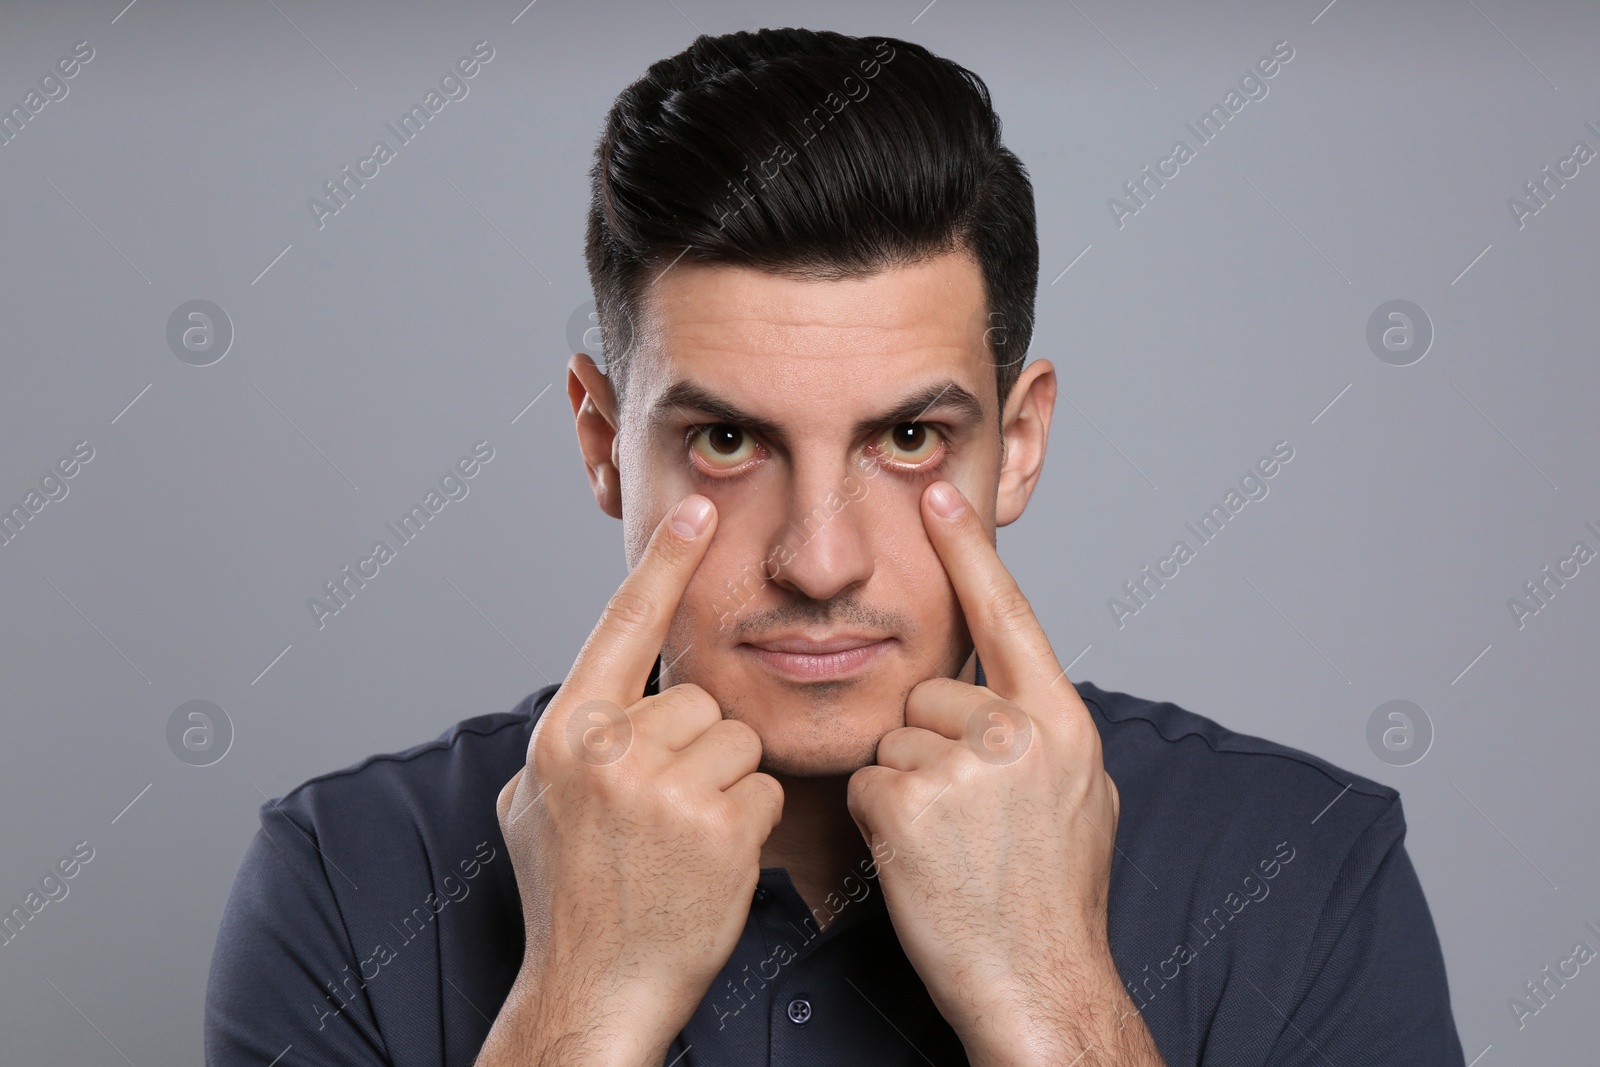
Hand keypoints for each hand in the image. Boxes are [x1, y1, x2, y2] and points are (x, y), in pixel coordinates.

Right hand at [476, 495, 784, 1066]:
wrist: (595, 990)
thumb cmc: (570, 897)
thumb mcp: (535, 804)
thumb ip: (574, 738)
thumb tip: (605, 694)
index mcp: (564, 733)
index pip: (621, 626)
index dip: (663, 563)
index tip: (695, 508)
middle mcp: (610, 750)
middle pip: (697, 700)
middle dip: (693, 749)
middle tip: (661, 814)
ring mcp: (666, 788)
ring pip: (735, 741)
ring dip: (723, 786)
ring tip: (682, 841)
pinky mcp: (721, 827)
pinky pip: (763, 787)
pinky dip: (748, 823)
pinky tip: (710, 863)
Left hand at [846, 481, 1162, 1066]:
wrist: (1038, 987)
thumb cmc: (1054, 902)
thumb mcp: (1082, 799)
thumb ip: (1045, 733)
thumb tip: (1013, 697)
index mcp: (1062, 722)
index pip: (1008, 615)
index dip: (971, 552)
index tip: (940, 493)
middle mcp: (1016, 732)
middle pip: (931, 693)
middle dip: (931, 744)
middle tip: (965, 816)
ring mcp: (960, 768)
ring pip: (893, 738)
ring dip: (905, 785)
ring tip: (949, 845)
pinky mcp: (903, 806)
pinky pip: (866, 781)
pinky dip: (878, 819)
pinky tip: (919, 859)